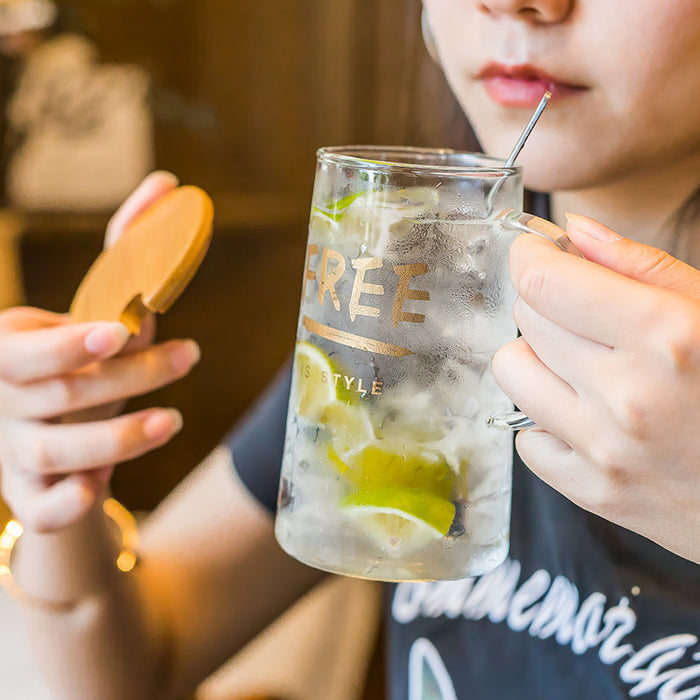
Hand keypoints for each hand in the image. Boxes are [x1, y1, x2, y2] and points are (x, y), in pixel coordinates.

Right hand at [0, 172, 199, 532]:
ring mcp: (15, 451)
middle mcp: (8, 401)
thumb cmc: (80, 365)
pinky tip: (95, 493)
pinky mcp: (32, 494)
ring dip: (112, 440)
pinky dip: (59, 505)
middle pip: (58, 394)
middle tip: (190, 354)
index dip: (66, 344)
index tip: (118, 331)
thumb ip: (128, 249)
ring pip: (53, 451)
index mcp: (11, 352)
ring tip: (172, 421)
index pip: (25, 351)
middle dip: (126, 378)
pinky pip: (36, 509)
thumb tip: (168, 183)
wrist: (53, 437)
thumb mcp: (99, 310)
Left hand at [493, 213, 699, 562]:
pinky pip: (525, 438)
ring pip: (510, 371)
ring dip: (535, 359)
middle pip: (525, 319)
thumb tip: (573, 230)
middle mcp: (627, 394)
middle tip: (584, 316)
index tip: (535, 251)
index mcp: (665, 335)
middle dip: (545, 303)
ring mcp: (605, 449)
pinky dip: (547, 421)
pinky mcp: (592, 491)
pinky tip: (588, 418)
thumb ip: (640, 264)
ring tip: (580, 367)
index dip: (530, 256)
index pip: (542, 280)